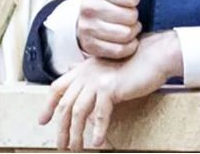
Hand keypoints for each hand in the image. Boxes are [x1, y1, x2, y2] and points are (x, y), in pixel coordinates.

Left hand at [39, 31, 181, 150]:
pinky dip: (97, 130)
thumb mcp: (108, 70)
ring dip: (75, 134)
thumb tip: (84, 99)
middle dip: (61, 128)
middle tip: (62, 145)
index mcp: (84, 69)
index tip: (43, 121)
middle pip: (65, 104)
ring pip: (78, 112)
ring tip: (77, 148)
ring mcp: (97, 80)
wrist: (156, 55)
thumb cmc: (136, 63)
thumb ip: (94, 80)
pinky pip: (99, 115)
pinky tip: (97, 142)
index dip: (48, 106)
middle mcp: (87, 73)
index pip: (57, 87)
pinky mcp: (111, 88)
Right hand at [77, 0, 141, 58]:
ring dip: (131, 32)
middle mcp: (88, 6)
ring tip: (125, 24)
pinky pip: (119, 50)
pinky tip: (122, 38)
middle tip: (126, 12)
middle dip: (133, 16)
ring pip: (125, 35)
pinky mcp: (90, 46)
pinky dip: (127, 46)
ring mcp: (87, 28)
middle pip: (129, 18)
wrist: (95, 18)